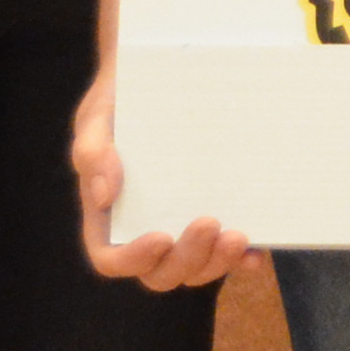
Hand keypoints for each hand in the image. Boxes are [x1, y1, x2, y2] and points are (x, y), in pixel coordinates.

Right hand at [68, 60, 249, 288]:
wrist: (165, 78)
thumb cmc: (120, 103)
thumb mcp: (98, 117)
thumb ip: (93, 152)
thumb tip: (104, 195)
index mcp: (108, 217)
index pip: (112, 258)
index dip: (134, 259)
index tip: (160, 238)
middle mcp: (145, 230)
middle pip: (161, 272)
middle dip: (187, 259)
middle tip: (209, 223)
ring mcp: (182, 229)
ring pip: (197, 269)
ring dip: (217, 263)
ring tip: (238, 236)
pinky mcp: (217, 220)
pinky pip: (228, 254)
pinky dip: (242, 260)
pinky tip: (256, 254)